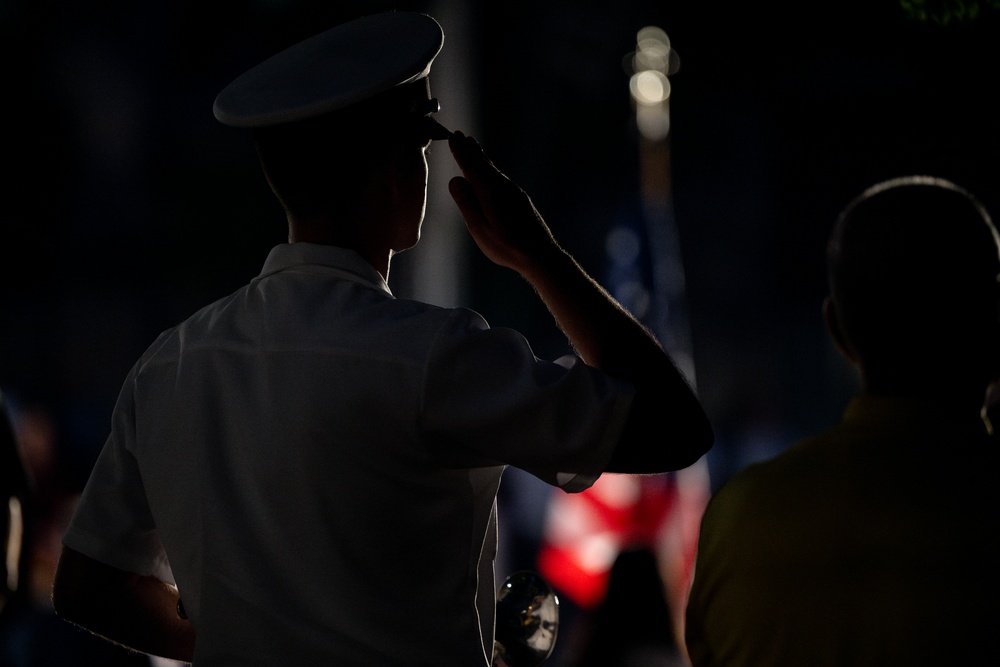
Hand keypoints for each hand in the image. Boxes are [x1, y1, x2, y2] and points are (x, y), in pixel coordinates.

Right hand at [447, 132, 559, 275]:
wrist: (540, 255)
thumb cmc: (508, 246)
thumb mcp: (480, 228)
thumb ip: (466, 203)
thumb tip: (455, 180)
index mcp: (490, 192)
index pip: (471, 167)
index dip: (461, 153)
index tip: (452, 138)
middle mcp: (503, 186)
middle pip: (483, 164)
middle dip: (470, 150)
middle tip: (460, 135)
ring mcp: (514, 191)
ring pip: (493, 169)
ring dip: (481, 157)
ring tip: (473, 147)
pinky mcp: (520, 198)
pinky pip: (500, 177)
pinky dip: (491, 169)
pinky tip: (490, 172)